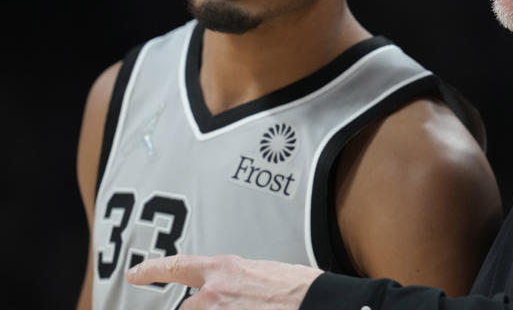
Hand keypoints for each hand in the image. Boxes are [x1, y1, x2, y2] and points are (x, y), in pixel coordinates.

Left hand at [126, 254, 322, 309]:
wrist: (318, 304)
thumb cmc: (300, 288)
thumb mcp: (265, 272)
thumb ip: (240, 281)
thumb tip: (237, 292)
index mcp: (224, 269)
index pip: (176, 267)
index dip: (151, 270)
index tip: (134, 274)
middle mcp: (214, 294)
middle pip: (189, 308)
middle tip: (237, 305)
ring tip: (250, 307)